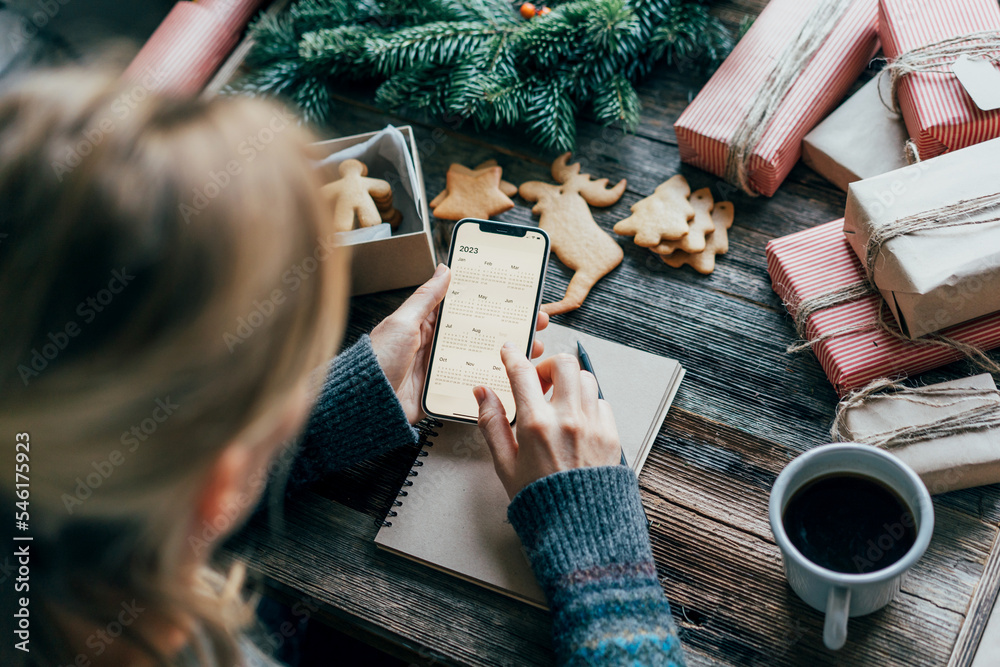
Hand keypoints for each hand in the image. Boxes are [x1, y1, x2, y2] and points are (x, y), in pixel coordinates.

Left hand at [370, 264, 549, 423]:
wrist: (368, 404)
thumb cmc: (378, 361)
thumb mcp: (402, 322)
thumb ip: (426, 298)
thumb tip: (444, 269)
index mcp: (428, 324)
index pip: (466, 307)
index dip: (491, 301)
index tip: (516, 295)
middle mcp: (439, 345)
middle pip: (482, 333)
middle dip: (510, 327)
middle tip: (536, 322)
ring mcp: (445, 369)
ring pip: (484, 357)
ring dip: (508, 354)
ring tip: (532, 349)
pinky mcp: (447, 391)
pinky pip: (475, 383)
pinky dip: (494, 379)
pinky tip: (514, 376)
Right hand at [474, 344, 620, 499]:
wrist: (578, 528)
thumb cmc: (539, 500)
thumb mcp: (504, 464)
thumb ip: (492, 423)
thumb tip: (483, 393)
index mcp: (536, 425)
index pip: (522, 373)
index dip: (512, 356)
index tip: (509, 351)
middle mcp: (568, 418)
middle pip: (564, 363)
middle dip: (548, 366)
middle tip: (539, 382)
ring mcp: (593, 424)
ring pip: (586, 379)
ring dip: (570, 383)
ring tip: (558, 402)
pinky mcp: (611, 434)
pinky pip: (601, 402)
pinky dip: (588, 403)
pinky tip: (576, 421)